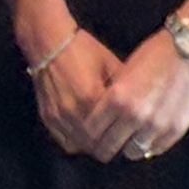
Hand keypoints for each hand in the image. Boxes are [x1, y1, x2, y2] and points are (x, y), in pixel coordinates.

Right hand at [26, 28, 120, 155]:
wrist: (49, 42)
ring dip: (92, 145)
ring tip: (103, 140)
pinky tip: (85, 135)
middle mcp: (74, 111)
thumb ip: (125, 87)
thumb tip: (140, 103)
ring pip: (79, 146)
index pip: (111, 132)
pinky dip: (76, 141)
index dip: (122, 137)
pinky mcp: (48, 117)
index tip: (130, 136)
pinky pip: (64, 141)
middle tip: (118, 141)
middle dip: (108, 146)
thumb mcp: (110, 63)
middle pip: (95, 145)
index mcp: (92, 97)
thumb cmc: (83, 49)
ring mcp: (59, 116)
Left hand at [82, 29, 188, 164]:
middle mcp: (135, 115)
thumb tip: (103, 119)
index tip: (92, 135)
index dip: (89, 134)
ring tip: (129, 139)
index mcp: (117, 98)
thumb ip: (112, 97)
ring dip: (128, 146)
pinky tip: (148, 137)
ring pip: (132, 152)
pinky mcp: (175, 130)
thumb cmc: (155, 53)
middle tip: (107, 143)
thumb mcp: (124, 72)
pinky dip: (149, 145)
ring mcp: (156, 125)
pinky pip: (155, 149)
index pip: (91, 130)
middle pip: (108, 146)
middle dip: (104, 145)